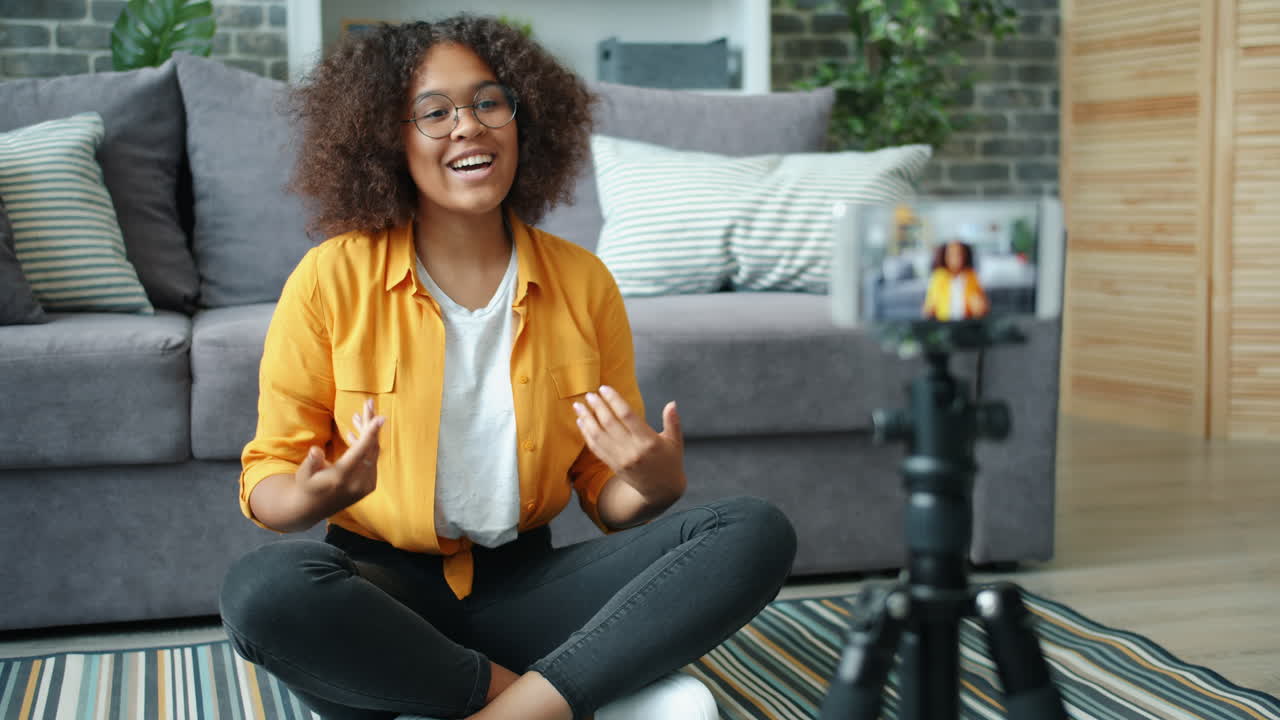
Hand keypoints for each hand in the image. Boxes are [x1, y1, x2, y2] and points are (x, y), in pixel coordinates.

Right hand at [296, 397, 384, 512]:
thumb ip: (312, 462)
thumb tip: (315, 450)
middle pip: (370, 447)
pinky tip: (352, 433)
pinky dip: (365, 446)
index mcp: (342, 477)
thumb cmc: (306, 485)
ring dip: (366, 434)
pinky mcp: (368, 485)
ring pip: (372, 452)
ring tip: (357, 415)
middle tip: (368, 403)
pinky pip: (371, 460)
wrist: (312, 508)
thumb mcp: (304, 474)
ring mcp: (366, 484)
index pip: (361, 451)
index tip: (381, 417)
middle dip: (370, 424)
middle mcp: (358, 481)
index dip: (371, 433)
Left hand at [573, 386, 684, 500]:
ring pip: (598, 436)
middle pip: (609, 424)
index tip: (604, 388)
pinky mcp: (613, 466)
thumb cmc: (670, 462)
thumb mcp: (675, 442)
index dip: (614, 400)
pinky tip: (581, 422)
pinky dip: (586, 434)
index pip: (627, 415)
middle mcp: (633, 451)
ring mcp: (621, 459)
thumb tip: (672, 403)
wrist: (661, 491)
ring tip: (578, 406)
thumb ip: (672, 421)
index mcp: (649, 441)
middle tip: (589, 394)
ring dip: (586, 419)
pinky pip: (596, 448)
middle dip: (597, 407)